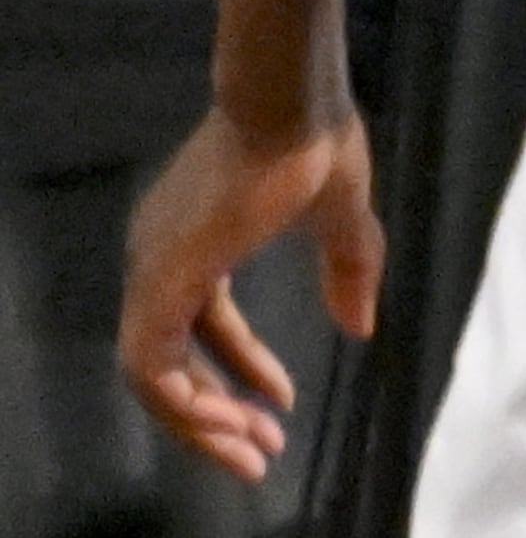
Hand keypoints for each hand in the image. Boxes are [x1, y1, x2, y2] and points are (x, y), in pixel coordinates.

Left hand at [120, 103, 381, 487]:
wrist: (287, 95)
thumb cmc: (313, 142)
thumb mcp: (340, 215)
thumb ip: (347, 269)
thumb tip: (360, 327)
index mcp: (197, 238)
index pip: (204, 322)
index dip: (242, 366)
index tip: (283, 400)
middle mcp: (160, 256)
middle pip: (172, 357)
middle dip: (218, 408)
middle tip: (264, 445)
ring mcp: (151, 268)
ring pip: (153, 374)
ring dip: (202, 419)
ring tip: (255, 445)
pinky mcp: (156, 281)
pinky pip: (151, 369)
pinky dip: (186, 404)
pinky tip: (235, 418)